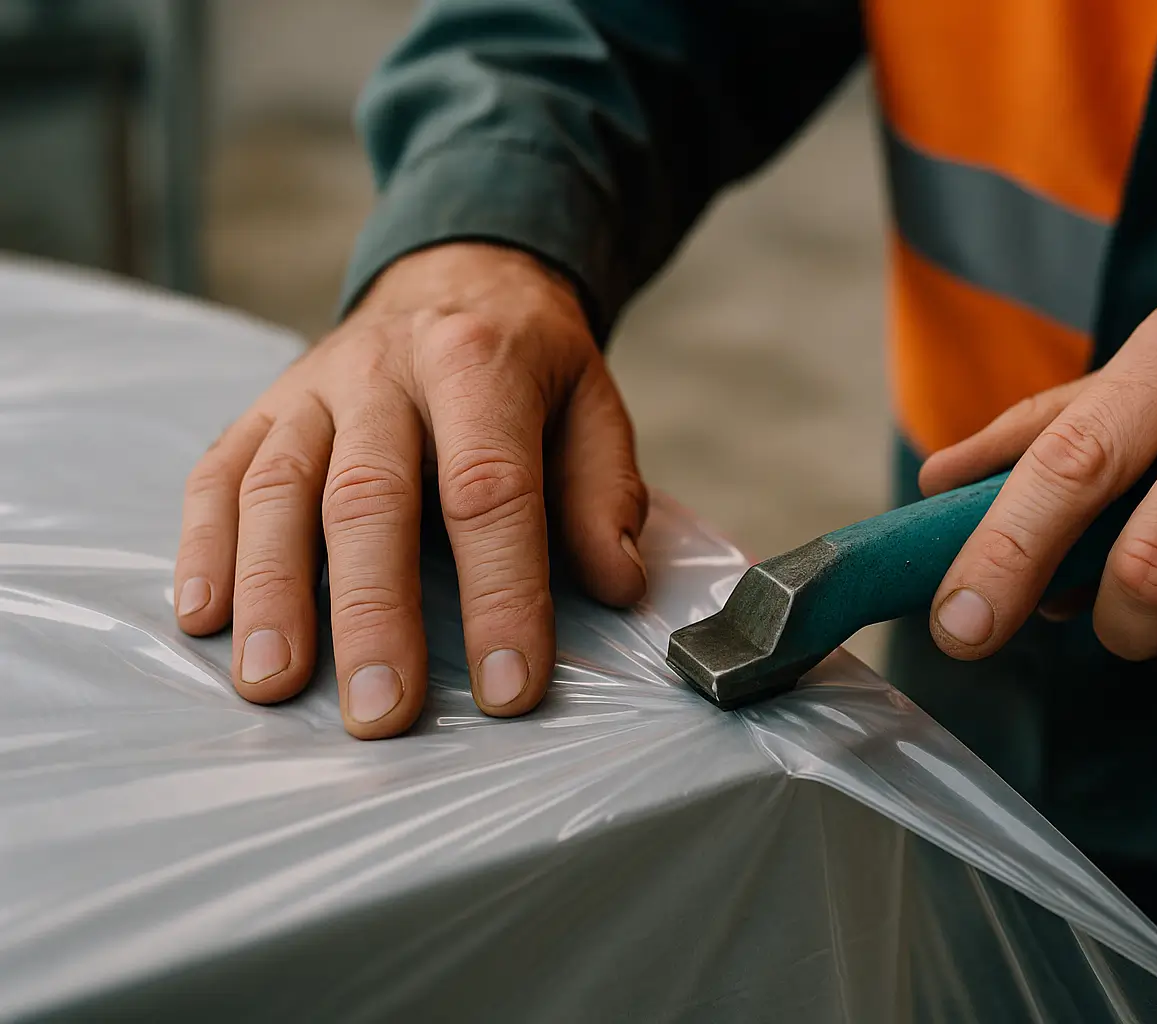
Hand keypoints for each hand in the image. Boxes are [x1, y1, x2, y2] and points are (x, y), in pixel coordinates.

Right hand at [175, 243, 647, 737]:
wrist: (456, 281)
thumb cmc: (527, 366)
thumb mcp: (592, 406)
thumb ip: (604, 493)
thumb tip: (616, 583)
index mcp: (478, 364)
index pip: (489, 491)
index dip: (501, 593)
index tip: (509, 686)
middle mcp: (383, 371)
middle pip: (369, 497)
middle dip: (373, 613)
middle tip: (381, 710)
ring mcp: (310, 388)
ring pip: (278, 488)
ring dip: (272, 592)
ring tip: (274, 683)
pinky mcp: (262, 409)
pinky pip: (218, 474)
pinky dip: (207, 547)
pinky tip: (205, 619)